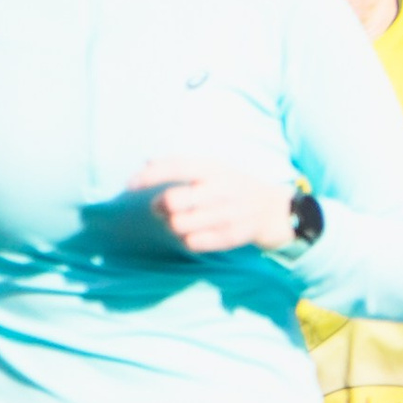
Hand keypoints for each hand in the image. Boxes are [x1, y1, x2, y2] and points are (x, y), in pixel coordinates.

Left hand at [137, 159, 297, 254]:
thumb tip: (146, 160)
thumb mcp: (212, 169)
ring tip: (181, 221)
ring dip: (172, 225)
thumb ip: (181, 165)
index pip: (177, 166)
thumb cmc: (232, 187)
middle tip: (161, 208)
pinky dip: (187, 239)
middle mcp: (221, 189)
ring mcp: (227, 214)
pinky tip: (195, 233)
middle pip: (172, 201)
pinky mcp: (231, 237)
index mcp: (214, 168)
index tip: (129, 185)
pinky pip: (192, 243)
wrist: (273, 209)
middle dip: (159, 206)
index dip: (150, 175)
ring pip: (178, 225)